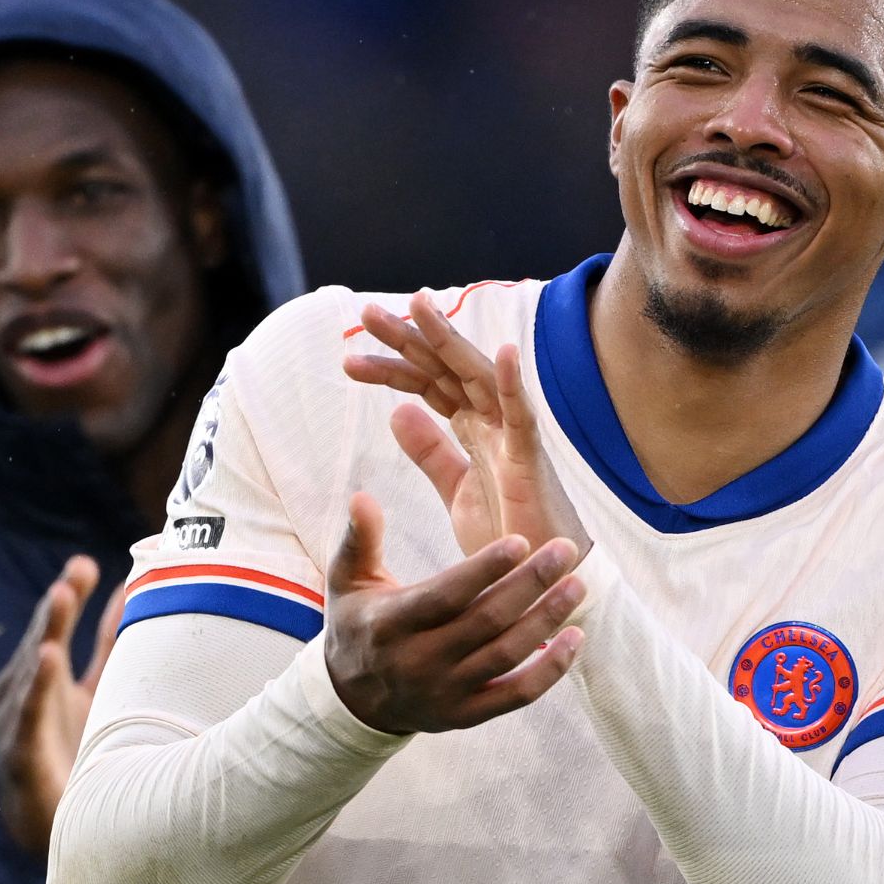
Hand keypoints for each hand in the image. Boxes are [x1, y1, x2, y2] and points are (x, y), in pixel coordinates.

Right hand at [0, 555, 120, 856]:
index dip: (69, 595)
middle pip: (43, 639)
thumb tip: (132, 589)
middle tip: (75, 574)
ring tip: (62, 597)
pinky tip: (47, 658)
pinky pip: (27, 714)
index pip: (57, 626)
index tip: (84, 565)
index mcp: (45, 673)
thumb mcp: (98, 688)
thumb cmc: (74, 749)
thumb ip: (110, 643)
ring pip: (33, 669)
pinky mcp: (20, 752)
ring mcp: (18, 720)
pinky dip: (36, 684)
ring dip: (47, 632)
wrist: (58, 825)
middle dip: (58, 606)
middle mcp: (25, 690)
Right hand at [324, 491, 584, 732]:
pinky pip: (516, 695)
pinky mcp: (465, 714)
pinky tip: (574, 638)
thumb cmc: (358, 625)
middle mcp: (418, 661)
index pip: (446, 595)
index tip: (521, 540)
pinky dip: (549, 670)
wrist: (354, 702)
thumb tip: (362, 496)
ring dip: (547, 620)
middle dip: (531, 583)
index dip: (485, 569)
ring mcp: (444, 692)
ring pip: (506, 655)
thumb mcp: (346, 581)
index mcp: (390, 624)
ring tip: (577, 585)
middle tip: (566, 549)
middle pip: (486, 621)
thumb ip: (359, 538)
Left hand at [342, 290, 591, 561]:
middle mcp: (491, 421)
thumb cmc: (505, 534)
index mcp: (473, 428)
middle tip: (367, 313)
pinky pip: (524, 415)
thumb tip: (397, 411)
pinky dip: (516, 383)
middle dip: (408, 340)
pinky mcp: (531, 459)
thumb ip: (429, 451)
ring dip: (450, 340)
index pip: (427, 386)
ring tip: (420, 306)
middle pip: (445, 369)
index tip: (350, 361)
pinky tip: (505, 351)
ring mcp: (512, 435)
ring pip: (477, 376)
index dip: (392, 369)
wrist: (533, 578)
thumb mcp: (455, 489)